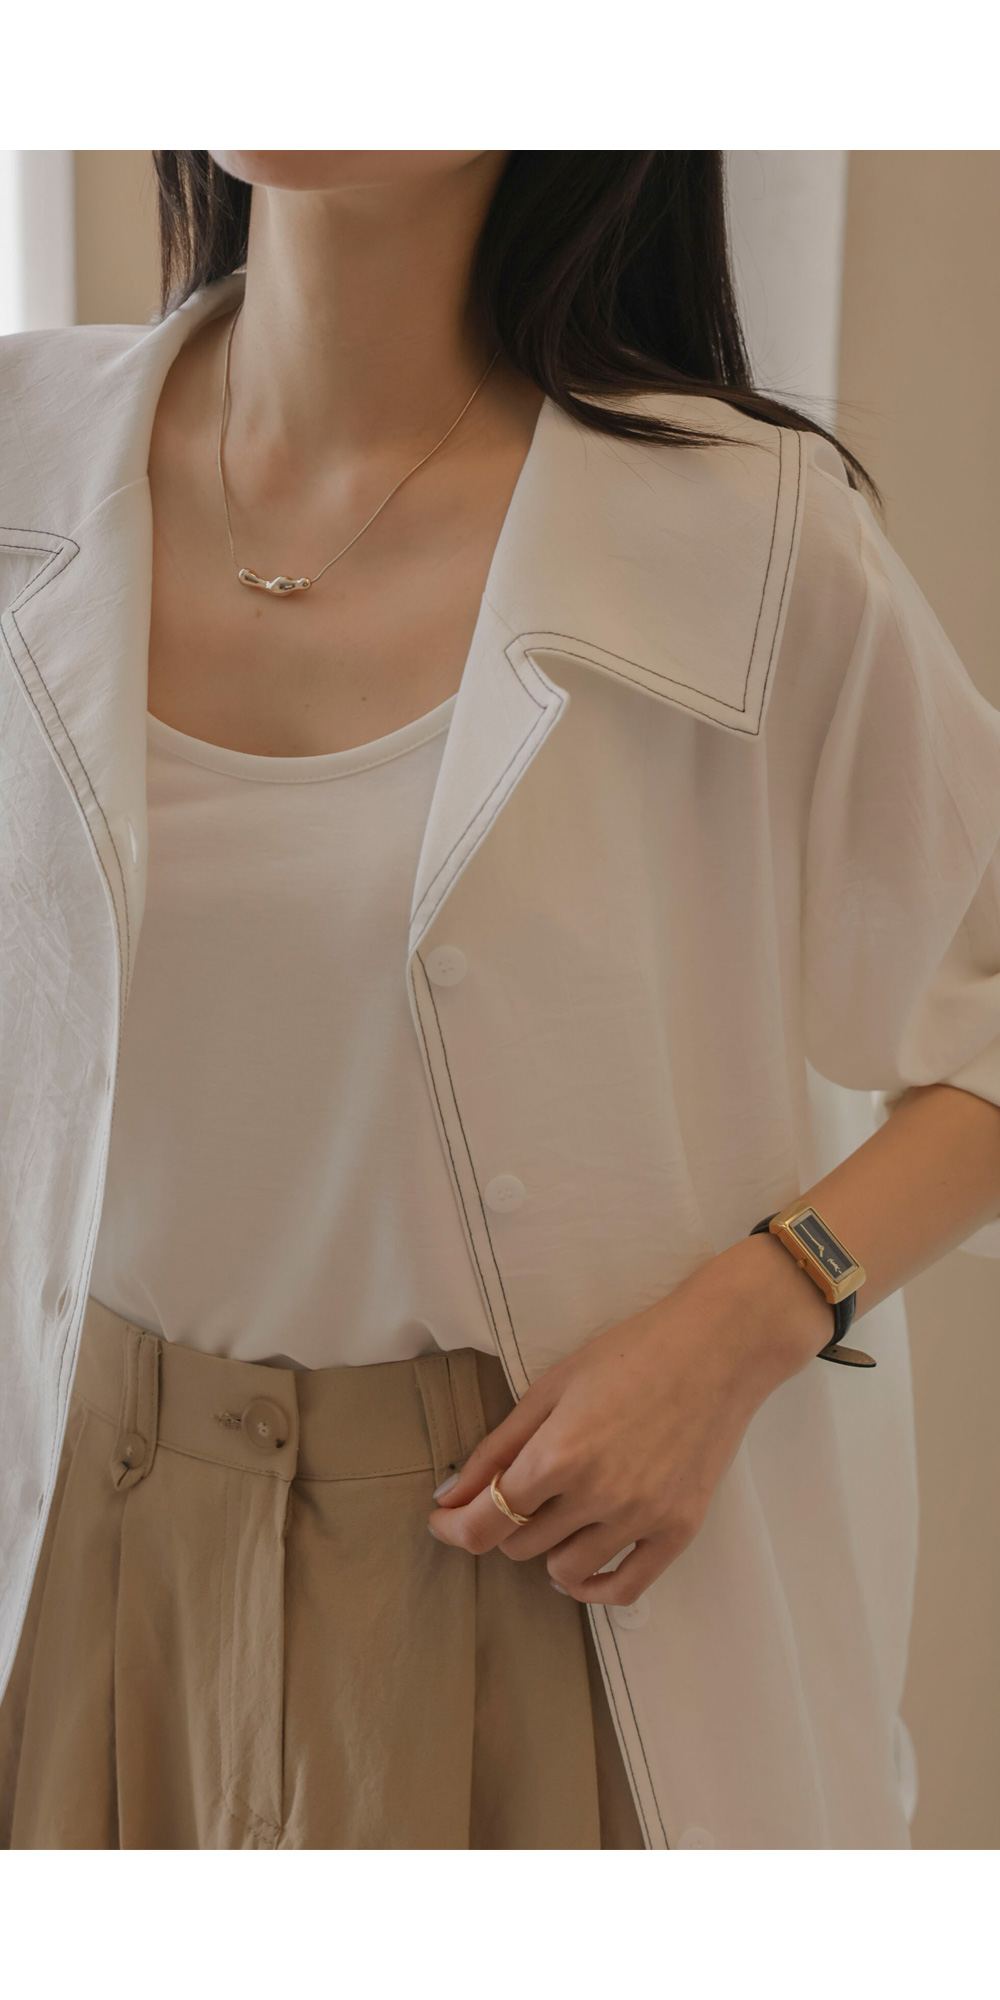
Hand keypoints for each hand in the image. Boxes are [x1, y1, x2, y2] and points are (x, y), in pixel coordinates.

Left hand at [428, 1235, 830, 1604]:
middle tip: (519, 1491)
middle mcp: (599, 1495)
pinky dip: (592, 1587)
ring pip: (565, 1570)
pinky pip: (624, 1589)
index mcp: (559, 1454)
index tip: (443, 1521)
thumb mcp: (549, 1388)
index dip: (452, 1528)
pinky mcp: (679, 1530)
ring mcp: (642, 1518)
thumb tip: (449, 1499)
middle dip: (505, 1522)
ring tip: (557, 1515)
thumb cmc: (629, 1355)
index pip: (485, 1522)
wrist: (716, 1350)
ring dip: (547, 1548)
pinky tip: (581, 1568)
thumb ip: (495, 1448)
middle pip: (520, 1546)